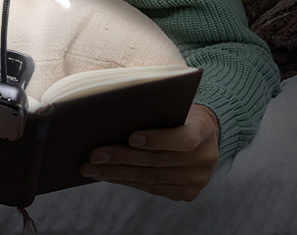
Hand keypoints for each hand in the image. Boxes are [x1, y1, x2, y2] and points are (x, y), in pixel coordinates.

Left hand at [79, 104, 219, 201]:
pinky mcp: (186, 193)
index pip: (184, 139)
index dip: (158, 139)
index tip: (131, 137)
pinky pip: (151, 188)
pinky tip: (106, 175)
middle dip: (122, 158)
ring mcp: (197, 179)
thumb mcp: (170, 103)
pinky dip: (126, 181)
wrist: (200, 132)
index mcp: (205, 129)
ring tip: (91, 168)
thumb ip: (151, 107)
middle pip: (159, 161)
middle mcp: (205, 157)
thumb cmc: (176, 112)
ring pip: (151, 177)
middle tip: (94, 156)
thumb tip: (110, 113)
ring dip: (117, 173)